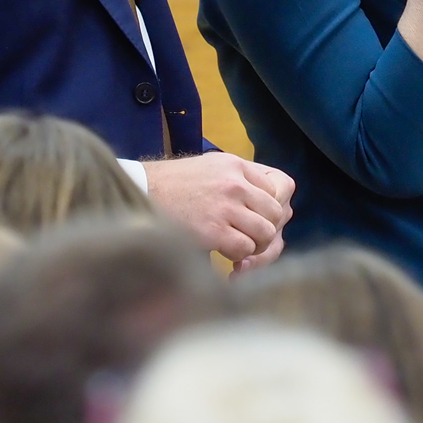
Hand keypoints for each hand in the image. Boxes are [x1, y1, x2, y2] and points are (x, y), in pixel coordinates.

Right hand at [144, 152, 293, 263]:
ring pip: (265, 233)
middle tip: (250, 237)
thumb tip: (271, 201)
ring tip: (237, 246)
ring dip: (254, 245)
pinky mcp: (213, 230)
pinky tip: (223, 253)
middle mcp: (235, 183)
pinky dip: (238, 256)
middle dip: (267, 229)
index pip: (281, 187)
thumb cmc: (175, 184)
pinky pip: (245, 248)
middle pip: (276, 213)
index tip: (258, 218)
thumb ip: (241, 178)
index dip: (273, 208)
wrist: (141, 192)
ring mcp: (225, 206)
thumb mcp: (211, 167)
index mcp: (237, 165)